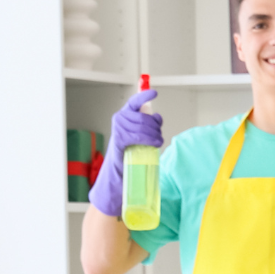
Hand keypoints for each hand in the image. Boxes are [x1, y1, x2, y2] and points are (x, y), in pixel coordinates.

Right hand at [88, 87, 162, 219]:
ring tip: (157, 143)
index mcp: (123, 118)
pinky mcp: (119, 141)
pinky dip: (148, 138)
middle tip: (159, 138)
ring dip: (155, 134)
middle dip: (156, 125)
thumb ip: (145, 129)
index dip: (144, 96)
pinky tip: (154, 143)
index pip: (134, 103)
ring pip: (144, 125)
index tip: (154, 92)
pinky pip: (138, 135)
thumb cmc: (128, 162)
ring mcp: (118, 130)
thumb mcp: (138, 142)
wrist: (115, 182)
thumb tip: (157, 119)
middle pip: (145, 116)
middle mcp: (119, 120)